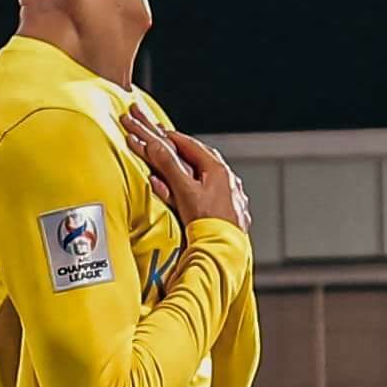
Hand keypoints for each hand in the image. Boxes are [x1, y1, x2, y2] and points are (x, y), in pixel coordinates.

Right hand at [119, 107, 248, 240]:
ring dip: (191, 169)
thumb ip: (169, 166)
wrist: (224, 253)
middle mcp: (228, 181)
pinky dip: (199, 189)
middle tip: (168, 144)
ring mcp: (231, 197)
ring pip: (208, 177)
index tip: (157, 133)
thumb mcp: (185, 190)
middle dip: (182, 150)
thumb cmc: (208, 223)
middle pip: (201, 159)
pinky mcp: (230, 213)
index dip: (171, 138)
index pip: (191, 145)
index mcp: (218, 170)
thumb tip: (154, 144)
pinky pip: (213, 194)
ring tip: (180, 166)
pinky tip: (197, 193)